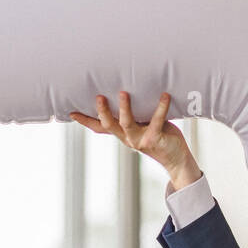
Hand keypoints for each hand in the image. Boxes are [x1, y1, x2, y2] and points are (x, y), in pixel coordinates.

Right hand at [69, 91, 200, 189]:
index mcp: (122, 134)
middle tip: (98, 96)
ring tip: (123, 93)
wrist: (176, 159)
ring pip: (127, 124)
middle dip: (102, 111)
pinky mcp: (155, 139)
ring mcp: (140, 140)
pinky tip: (165, 96)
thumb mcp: (143, 124)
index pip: (99, 127)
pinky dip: (161, 107)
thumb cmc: (160, 136)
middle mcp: (127, 138)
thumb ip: (136, 113)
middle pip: (108, 125)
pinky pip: (156, 121)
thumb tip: (129, 89)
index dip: (85, 121)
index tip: (70, 112)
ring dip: (124, 109)